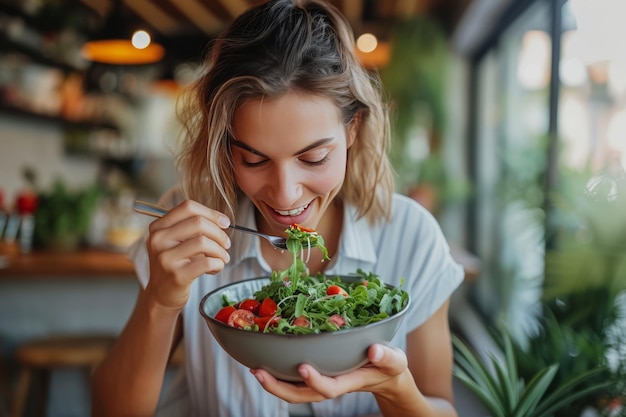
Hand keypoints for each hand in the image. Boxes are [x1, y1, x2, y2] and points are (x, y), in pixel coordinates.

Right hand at [144, 200, 231, 310]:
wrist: (161, 295)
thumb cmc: (175, 265)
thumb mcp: (176, 242)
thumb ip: (193, 228)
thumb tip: (222, 221)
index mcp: (158, 227)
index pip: (188, 207)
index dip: (211, 213)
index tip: (225, 223)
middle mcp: (158, 240)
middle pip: (198, 223)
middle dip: (219, 233)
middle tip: (226, 244)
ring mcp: (166, 258)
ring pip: (204, 242)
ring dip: (220, 250)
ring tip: (222, 258)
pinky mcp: (177, 275)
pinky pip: (207, 262)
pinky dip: (218, 264)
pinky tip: (215, 269)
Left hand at [251, 343, 408, 402]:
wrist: (386, 376)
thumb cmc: (389, 366)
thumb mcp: (394, 361)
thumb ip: (387, 357)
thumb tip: (374, 350)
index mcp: (350, 381)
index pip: (330, 387)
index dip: (316, 381)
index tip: (303, 367)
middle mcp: (332, 384)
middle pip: (303, 395)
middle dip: (279, 388)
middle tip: (259, 373)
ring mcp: (323, 381)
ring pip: (295, 390)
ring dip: (274, 383)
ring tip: (255, 369)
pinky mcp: (318, 374)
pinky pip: (295, 379)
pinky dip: (279, 373)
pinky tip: (265, 360)